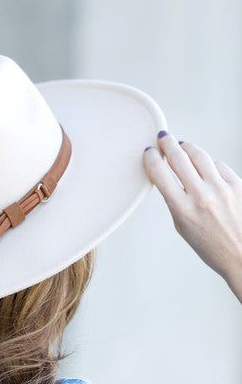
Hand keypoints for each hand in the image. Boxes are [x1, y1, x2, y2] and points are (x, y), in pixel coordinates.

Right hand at [143, 131, 241, 301]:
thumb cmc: (211, 246)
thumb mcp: (183, 227)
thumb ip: (174, 200)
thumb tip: (168, 176)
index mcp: (183, 210)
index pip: (160, 173)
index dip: (152, 158)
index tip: (149, 153)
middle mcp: (202, 196)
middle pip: (179, 157)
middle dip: (168, 144)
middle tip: (163, 138)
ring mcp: (222, 188)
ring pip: (200, 155)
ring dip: (187, 148)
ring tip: (182, 146)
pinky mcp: (238, 184)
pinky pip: (219, 165)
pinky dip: (208, 164)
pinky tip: (204, 168)